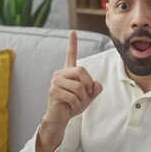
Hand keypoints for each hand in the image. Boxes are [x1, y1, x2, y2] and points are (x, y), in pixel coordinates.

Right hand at [36, 30, 101, 151]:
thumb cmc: (73, 105)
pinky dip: (76, 104)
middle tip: (85, 96)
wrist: (60, 119)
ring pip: (79, 86)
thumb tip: (96, 84)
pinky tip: (70, 106)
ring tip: (76, 103)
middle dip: (88, 85)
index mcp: (68, 72)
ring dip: (82, 98)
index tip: (73, 32)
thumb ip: (94, 89)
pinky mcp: (54, 91)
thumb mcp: (88, 97)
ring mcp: (55, 81)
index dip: (72, 43)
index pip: (70, 55)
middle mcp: (60, 74)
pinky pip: (73, 96)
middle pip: (81, 70)